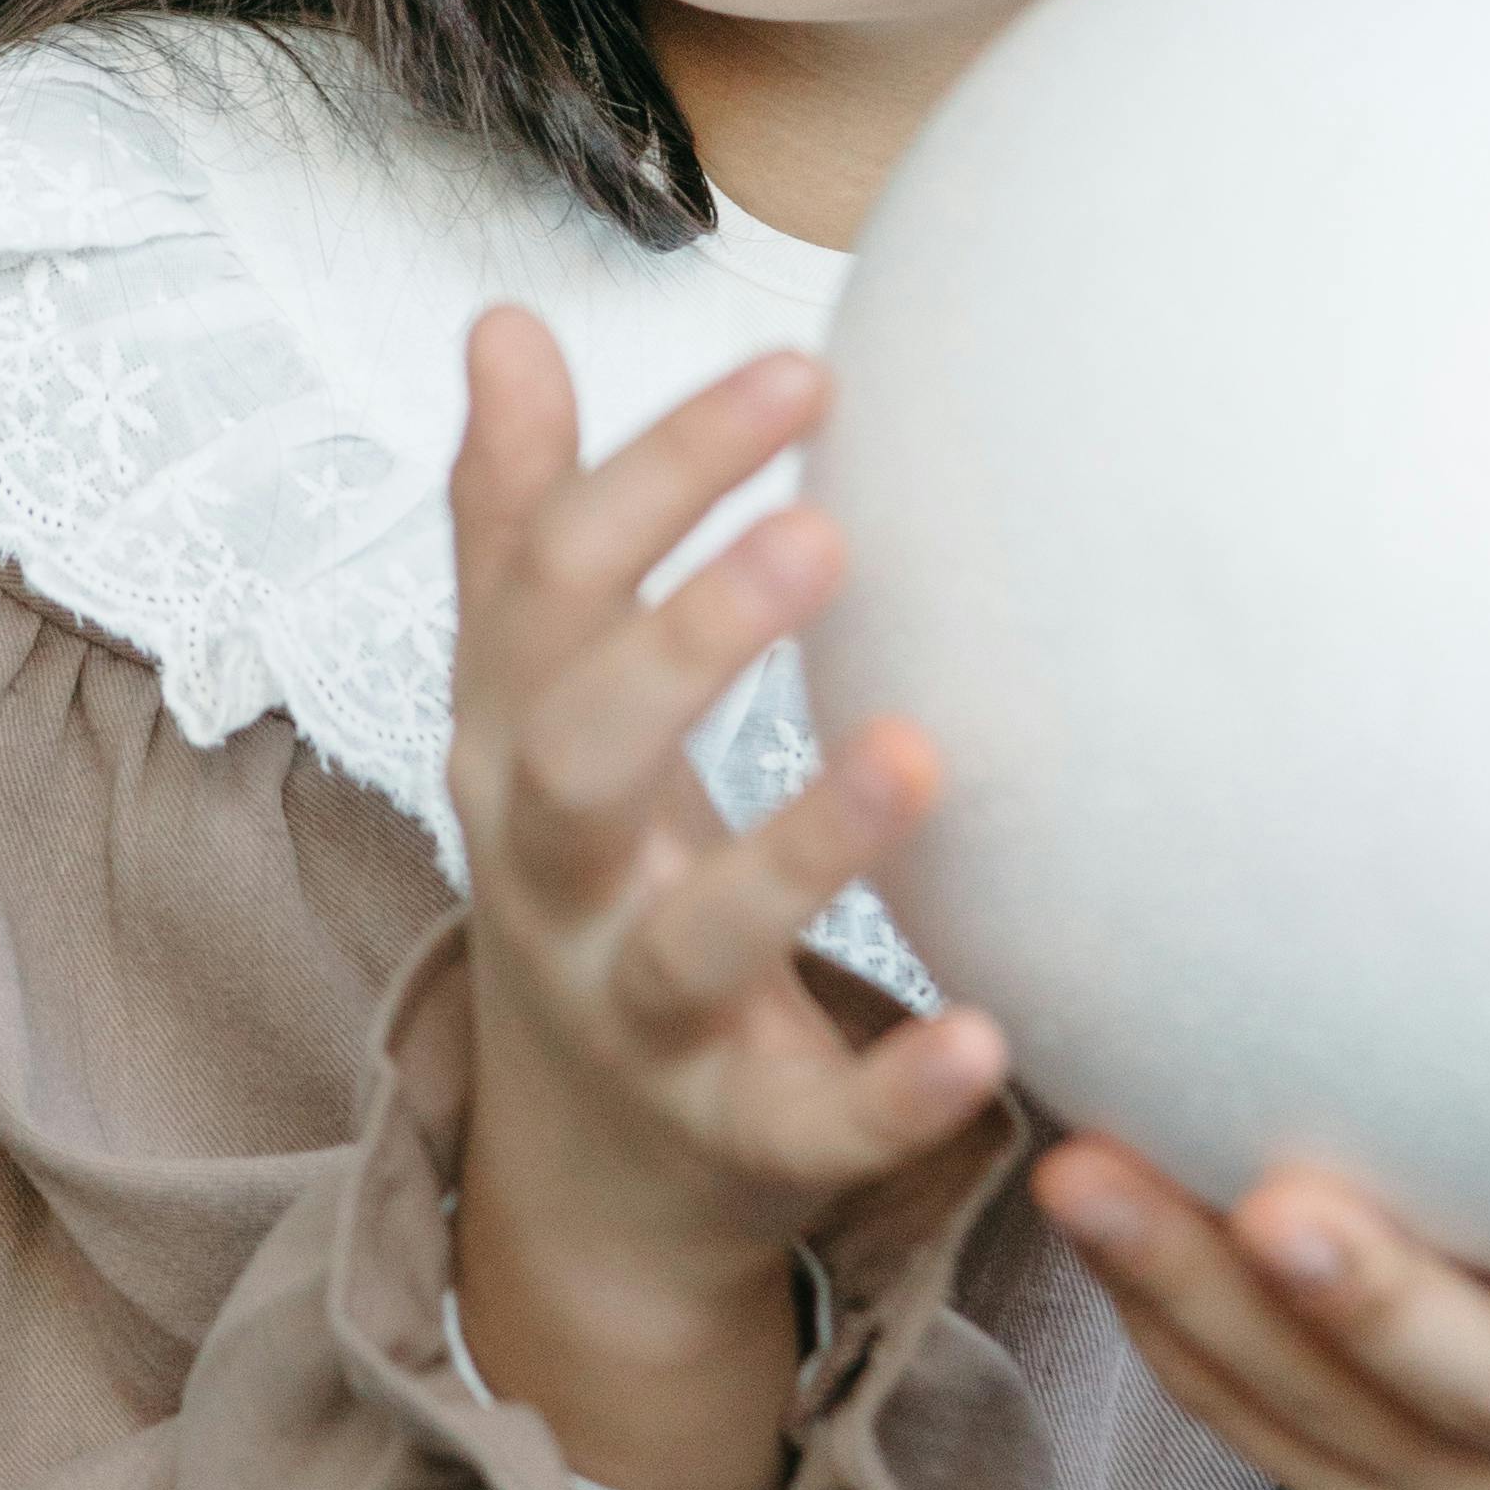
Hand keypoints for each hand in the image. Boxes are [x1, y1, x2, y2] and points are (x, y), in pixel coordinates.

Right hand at [443, 313, 1005, 1489]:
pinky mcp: (740, 1134)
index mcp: (514, 748)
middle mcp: (558, 879)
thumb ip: (523, 524)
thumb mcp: (534, 704)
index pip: (551, 589)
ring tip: (918, 751)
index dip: (661, 473)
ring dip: (801, 852)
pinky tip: (988, 1036)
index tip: (806, 369)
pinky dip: (891, 1093)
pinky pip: (812, 1123)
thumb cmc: (589, 875)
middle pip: (575, 758)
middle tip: (824, 534)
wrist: (587, 1166)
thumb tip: (501, 323)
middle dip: (685, 645)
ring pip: (694, 943)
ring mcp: (641, 1016)